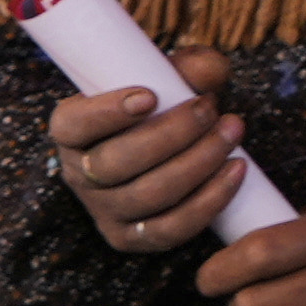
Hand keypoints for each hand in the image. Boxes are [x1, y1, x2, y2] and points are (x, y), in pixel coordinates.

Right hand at [42, 53, 253, 260]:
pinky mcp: (131, 239)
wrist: (168, 145)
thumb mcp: (165, 76)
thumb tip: (211, 71)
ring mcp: (102, 211)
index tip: (150, 95)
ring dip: (198, 162)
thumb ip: (188, 67)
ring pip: (148, 196)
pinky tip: (235, 170)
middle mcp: (78, 174)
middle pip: (116, 163)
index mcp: (70, 130)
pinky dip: (209, 200)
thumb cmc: (161, 103)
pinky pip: (170, 229)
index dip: (107, 113)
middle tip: (210, 107)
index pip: (74, 124)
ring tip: (232, 130)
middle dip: (172, 134)